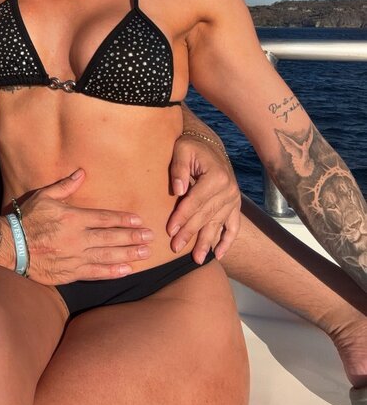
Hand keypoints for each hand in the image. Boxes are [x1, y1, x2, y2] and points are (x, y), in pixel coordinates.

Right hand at [19, 169, 152, 285]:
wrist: (12, 246)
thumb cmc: (28, 219)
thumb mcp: (44, 196)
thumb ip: (65, 186)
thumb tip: (81, 173)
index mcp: (73, 218)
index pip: (104, 218)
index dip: (123, 219)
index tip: (139, 220)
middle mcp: (77, 238)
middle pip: (110, 237)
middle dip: (132, 237)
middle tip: (150, 237)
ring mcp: (75, 257)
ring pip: (107, 256)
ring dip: (128, 254)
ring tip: (145, 254)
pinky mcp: (70, 272)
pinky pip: (95, 273)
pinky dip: (112, 272)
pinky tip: (126, 270)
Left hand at [167, 135, 240, 262]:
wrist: (209, 145)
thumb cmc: (191, 147)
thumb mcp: (182, 150)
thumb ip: (179, 169)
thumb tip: (178, 190)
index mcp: (216, 177)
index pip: (195, 201)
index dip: (182, 216)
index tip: (169, 230)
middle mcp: (228, 190)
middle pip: (206, 216)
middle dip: (190, 233)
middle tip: (176, 247)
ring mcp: (234, 199)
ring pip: (218, 224)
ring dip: (207, 243)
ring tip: (198, 259)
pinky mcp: (235, 205)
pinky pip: (234, 226)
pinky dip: (227, 241)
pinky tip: (219, 254)